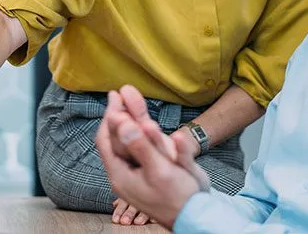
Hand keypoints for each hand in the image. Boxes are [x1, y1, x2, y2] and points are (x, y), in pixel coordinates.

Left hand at [96, 85, 205, 228]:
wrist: (199, 215)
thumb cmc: (178, 198)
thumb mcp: (158, 170)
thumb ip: (141, 146)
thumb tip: (121, 123)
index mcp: (122, 174)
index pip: (107, 141)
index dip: (109, 118)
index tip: (114, 98)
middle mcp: (130, 170)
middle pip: (121, 137)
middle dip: (122, 112)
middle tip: (120, 92)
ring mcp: (145, 168)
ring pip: (137, 138)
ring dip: (135, 116)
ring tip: (131, 95)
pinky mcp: (160, 168)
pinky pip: (153, 147)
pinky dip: (152, 133)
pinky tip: (151, 121)